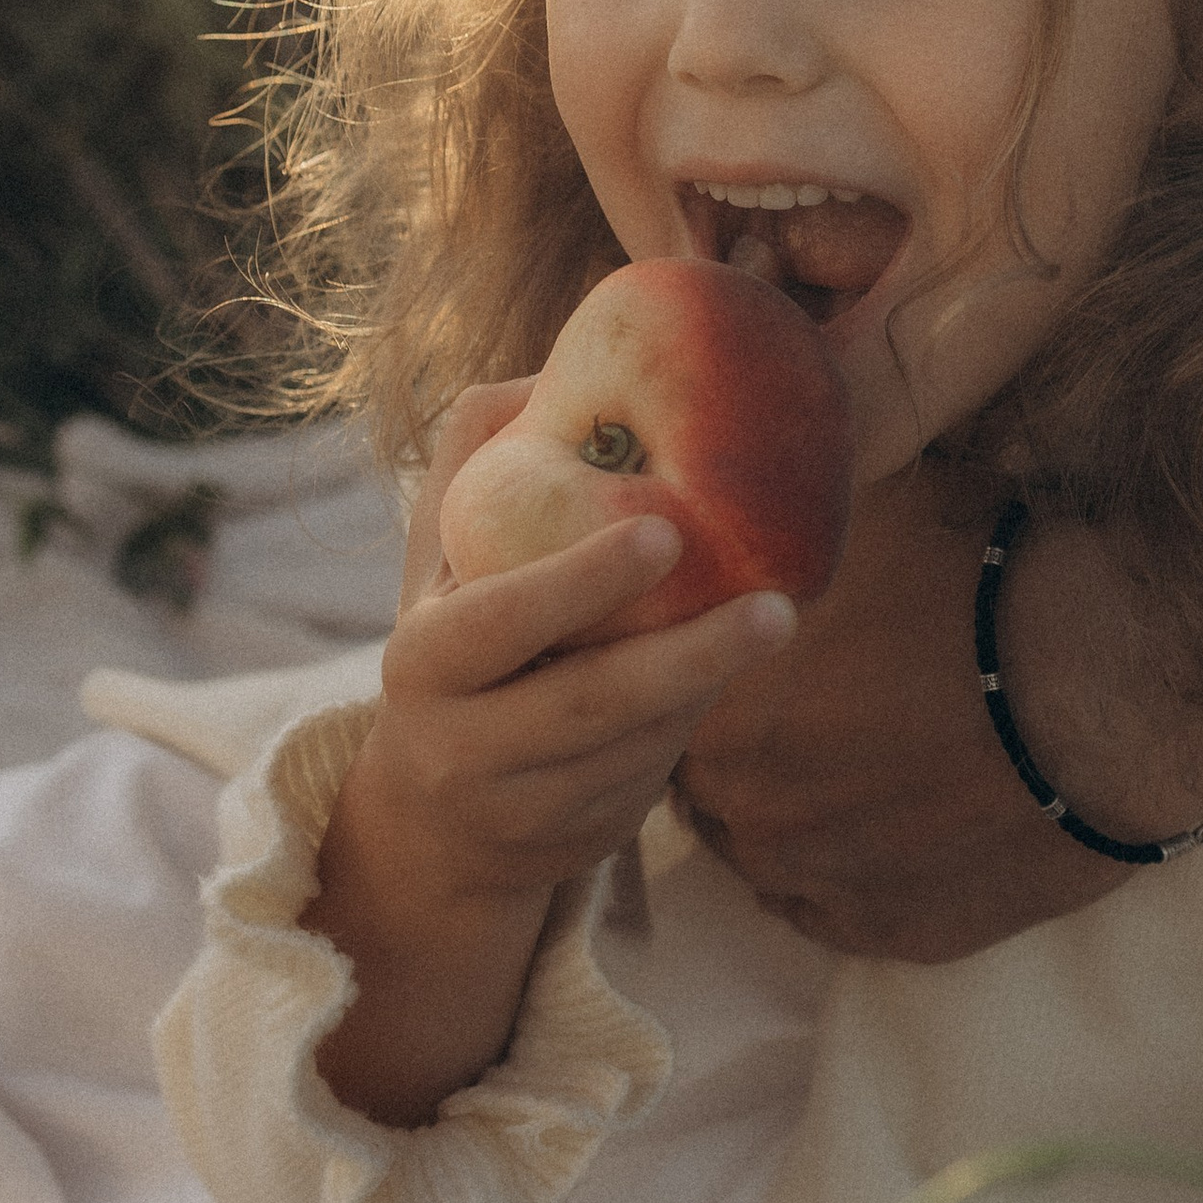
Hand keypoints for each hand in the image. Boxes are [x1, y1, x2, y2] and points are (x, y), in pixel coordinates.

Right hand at [310, 389, 794, 1121]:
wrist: (433, 813)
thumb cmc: (456, 631)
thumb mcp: (438, 551)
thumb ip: (475, 452)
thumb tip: (556, 360)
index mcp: (424, 661)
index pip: (501, 622)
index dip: (579, 582)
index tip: (666, 534)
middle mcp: (462, 747)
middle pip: (592, 705)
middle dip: (691, 656)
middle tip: (778, 606)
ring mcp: (524, 809)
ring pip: (640, 743)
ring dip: (706, 682)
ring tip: (770, 617)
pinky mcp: (579, 842)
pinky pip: (653, 775)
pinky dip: (693, 718)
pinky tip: (728, 666)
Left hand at [671, 463, 1202, 961]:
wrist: (1109, 683)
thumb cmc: (984, 584)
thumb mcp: (865, 520)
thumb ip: (785, 527)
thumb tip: (754, 484)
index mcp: (718, 717)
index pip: (670, 715)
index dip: (712, 686)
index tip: (759, 662)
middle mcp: (749, 818)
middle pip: (718, 795)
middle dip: (755, 756)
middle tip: (822, 708)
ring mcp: (825, 886)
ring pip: (780, 859)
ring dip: (807, 819)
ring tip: (875, 764)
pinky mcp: (901, 936)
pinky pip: (847, 910)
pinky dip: (867, 869)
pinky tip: (914, 819)